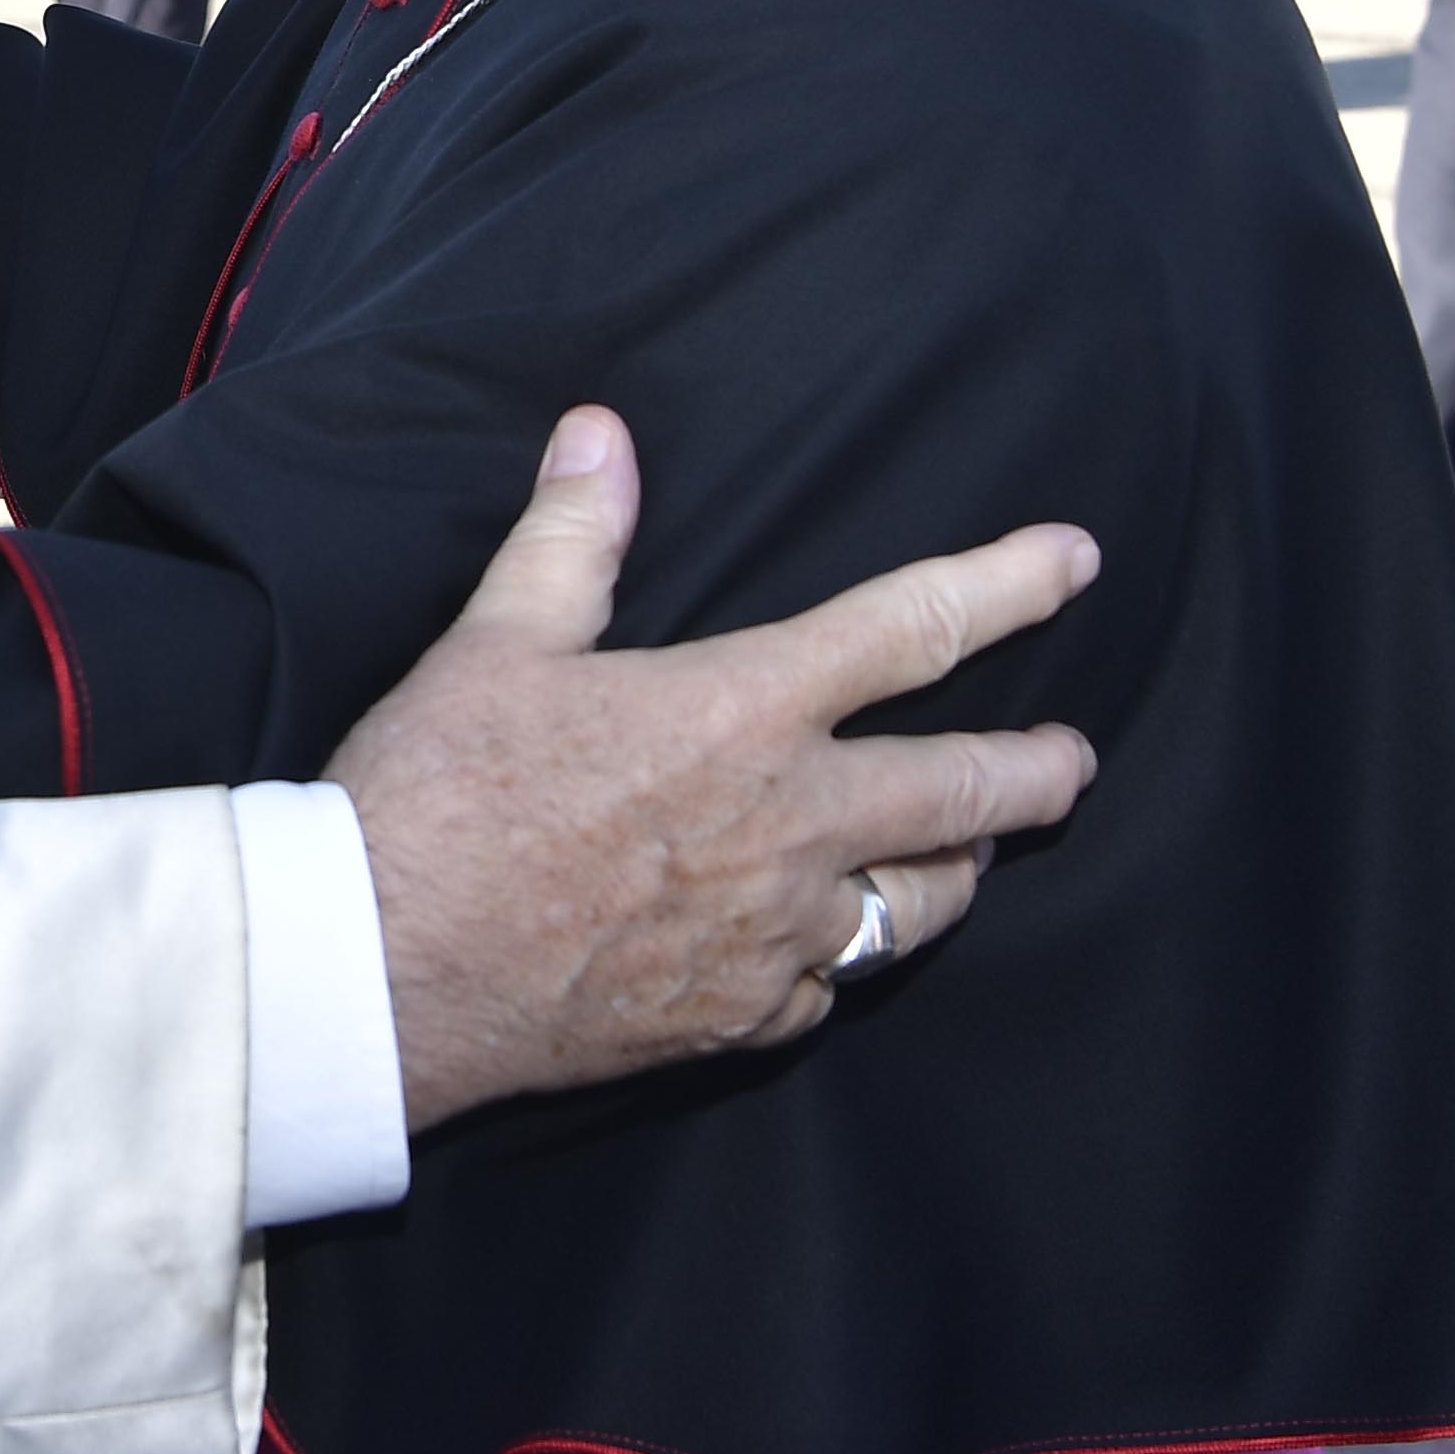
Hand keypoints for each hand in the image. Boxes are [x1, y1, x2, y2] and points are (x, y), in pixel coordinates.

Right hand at [328, 407, 1100, 1130]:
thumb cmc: (436, 792)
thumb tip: (600, 435)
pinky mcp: (741, 1018)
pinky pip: (830, 986)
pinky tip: (825, 949)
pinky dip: (839, 960)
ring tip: (968, 853)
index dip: (1008, 586)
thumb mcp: (497, 642)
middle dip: (1039, 771)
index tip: (1073, 562)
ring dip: (957, 870)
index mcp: (744, 709)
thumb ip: (573, 539)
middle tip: (1071, 760)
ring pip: (923, 905)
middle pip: (970, 793)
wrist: (381, 968)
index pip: (913, 629)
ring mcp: (776, 933)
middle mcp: (790, 823)